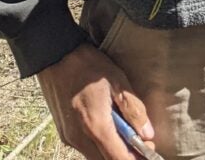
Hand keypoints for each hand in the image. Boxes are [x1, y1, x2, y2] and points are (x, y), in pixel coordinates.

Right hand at [37, 42, 154, 158]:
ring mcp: (70, 137)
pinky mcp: (65, 132)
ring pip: (96, 155)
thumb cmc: (88, 65)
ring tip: (123, 127)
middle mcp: (81, 139)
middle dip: (125, 154)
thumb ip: (133, 109)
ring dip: (112, 148)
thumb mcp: (118, 81)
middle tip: (139, 138)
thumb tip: (147, 133)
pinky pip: (86, 147)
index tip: (149, 146)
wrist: (55, 55)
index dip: (137, 158)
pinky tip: (106, 123)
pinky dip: (100, 143)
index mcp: (96, 126)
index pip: (120, 159)